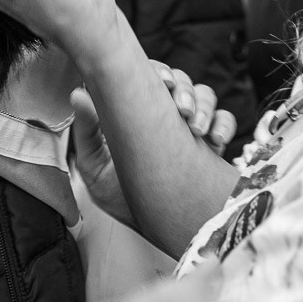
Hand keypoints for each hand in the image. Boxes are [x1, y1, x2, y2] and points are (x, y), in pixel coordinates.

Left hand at [72, 64, 237, 225]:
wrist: (152, 230)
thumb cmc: (120, 199)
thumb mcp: (96, 169)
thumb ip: (88, 132)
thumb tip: (78, 94)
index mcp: (137, 113)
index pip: (147, 78)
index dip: (157, 71)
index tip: (162, 82)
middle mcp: (165, 114)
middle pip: (180, 81)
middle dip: (184, 89)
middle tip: (181, 109)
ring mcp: (190, 128)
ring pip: (204, 95)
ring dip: (203, 105)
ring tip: (196, 128)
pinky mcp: (212, 144)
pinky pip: (225, 121)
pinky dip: (224, 123)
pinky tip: (216, 140)